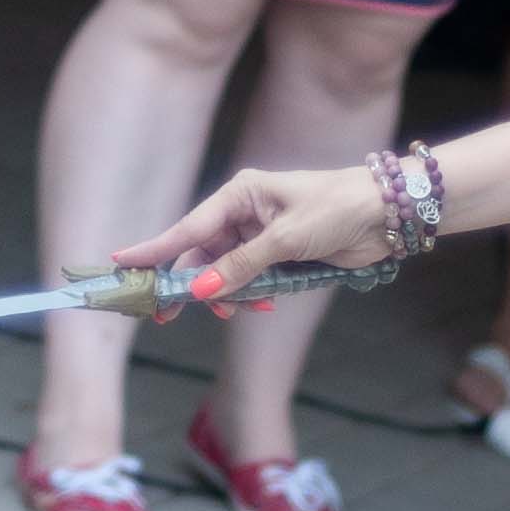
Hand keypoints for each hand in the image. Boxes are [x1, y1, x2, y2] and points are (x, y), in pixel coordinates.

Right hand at [104, 160, 391, 310]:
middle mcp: (245, 213)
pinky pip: (249, 280)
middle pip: (201, 255)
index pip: (188, 227)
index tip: (121, 264)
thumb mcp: (286, 239)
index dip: (154, 249)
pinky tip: (263, 304)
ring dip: (228, 294)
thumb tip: (201, 291)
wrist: (387, 214)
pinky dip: (250, 295)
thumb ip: (242, 266)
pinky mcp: (279, 255)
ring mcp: (261, 235)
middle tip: (166, 315)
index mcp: (240, 194)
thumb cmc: (337, 209)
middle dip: (191, 285)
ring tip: (240, 310)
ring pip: (225, 272)